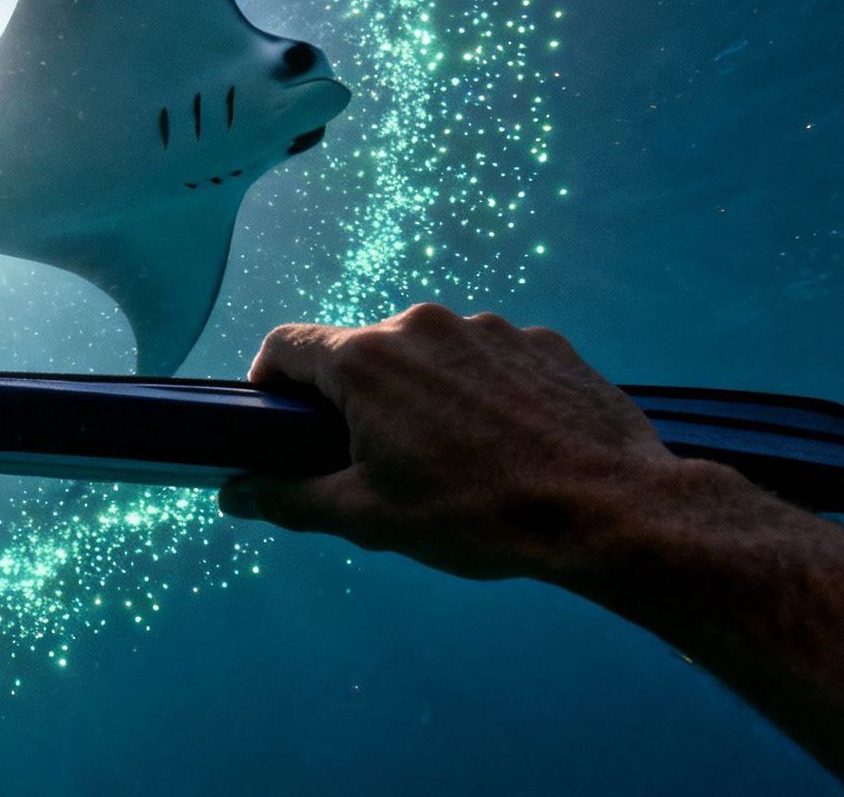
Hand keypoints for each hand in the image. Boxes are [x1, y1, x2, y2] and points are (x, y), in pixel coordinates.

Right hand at [221, 303, 690, 581]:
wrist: (611, 509)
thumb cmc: (480, 516)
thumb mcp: (369, 518)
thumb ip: (289, 498)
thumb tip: (232, 492)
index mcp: (367, 362)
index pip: (286, 345)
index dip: (268, 382)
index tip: (279, 422)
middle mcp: (421, 326)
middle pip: (361, 353)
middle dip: (355, 402)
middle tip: (375, 463)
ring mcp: (488, 328)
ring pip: (428, 357)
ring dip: (423, 398)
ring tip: (454, 462)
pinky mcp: (541, 342)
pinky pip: (488, 360)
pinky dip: (481, 394)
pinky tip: (506, 447)